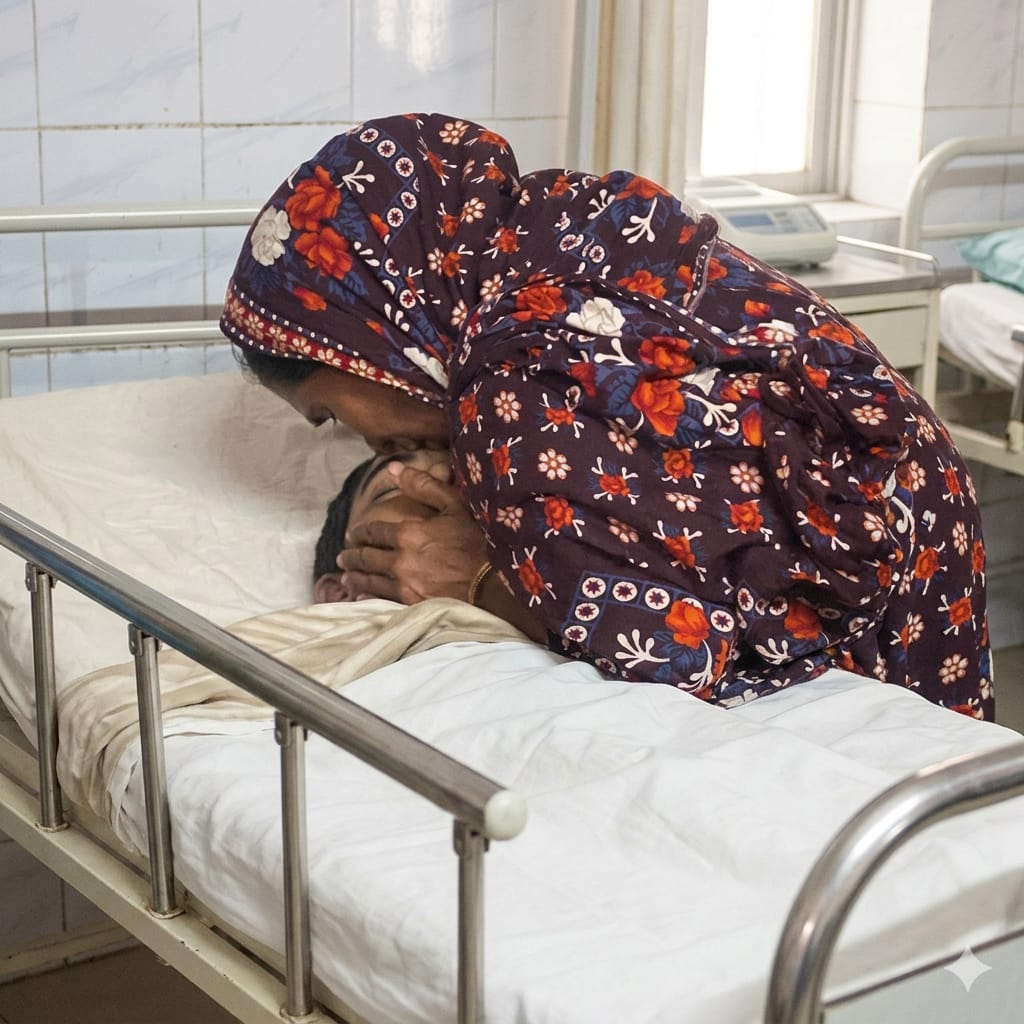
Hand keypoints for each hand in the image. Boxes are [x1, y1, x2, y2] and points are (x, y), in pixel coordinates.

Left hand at [340, 463, 488, 603]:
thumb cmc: (478, 541)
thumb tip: (394, 468)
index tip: (352, 535)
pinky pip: (382, 600)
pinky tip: (362, 597)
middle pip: (368, 558)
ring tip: (346, 576)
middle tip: (342, 557)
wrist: (495, 582)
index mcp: (408, 533)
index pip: (375, 531)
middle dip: (352, 556)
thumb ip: (423, 485)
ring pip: (371, 580)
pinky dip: (368, 597)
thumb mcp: (454, 505)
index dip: (361, 533)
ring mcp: (405, 585)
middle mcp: (401, 560)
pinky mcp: (413, 604)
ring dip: (356, 577)